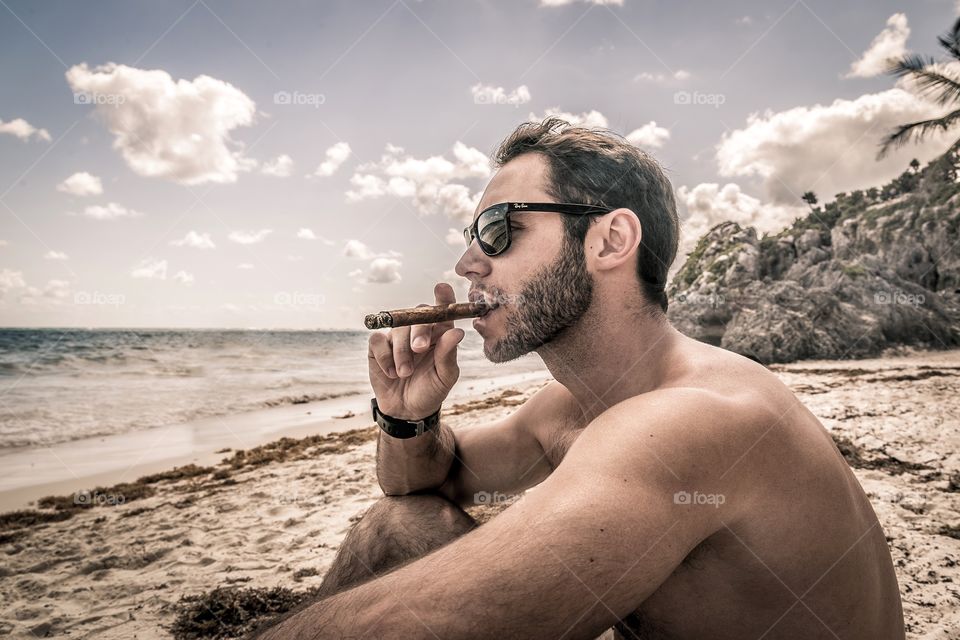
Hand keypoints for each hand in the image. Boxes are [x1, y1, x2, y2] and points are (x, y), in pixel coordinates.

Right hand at [367, 282, 465, 419]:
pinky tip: (391, 373)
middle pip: (417, 315)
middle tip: (419, 349)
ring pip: (397, 329)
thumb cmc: (431, 391)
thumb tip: (457, 332)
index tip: (442, 288)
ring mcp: (397, 338)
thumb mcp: (445, 377)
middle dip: (418, 330)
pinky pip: (377, 340)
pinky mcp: (378, 347)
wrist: (407, 411)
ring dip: (401, 352)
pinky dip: (384, 356)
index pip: (443, 311)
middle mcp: (419, 331)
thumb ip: (448, 354)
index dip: (443, 298)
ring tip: (405, 373)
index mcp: (440, 335)